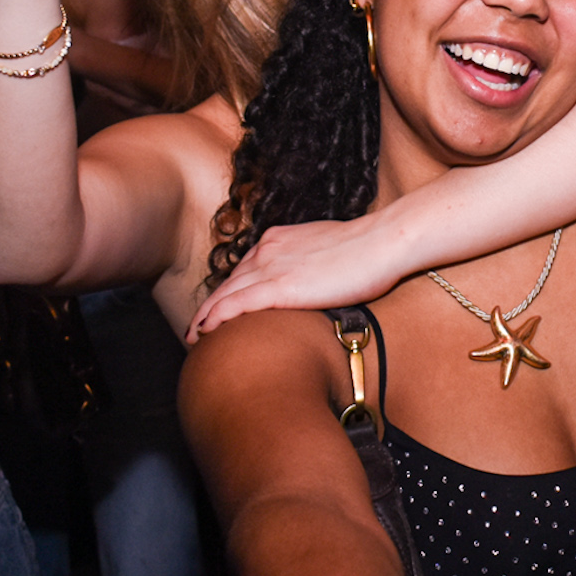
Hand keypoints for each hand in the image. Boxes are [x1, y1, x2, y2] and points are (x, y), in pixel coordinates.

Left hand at [192, 214, 409, 337]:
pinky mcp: (279, 286)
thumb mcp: (329, 252)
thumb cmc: (368, 250)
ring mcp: (271, 265)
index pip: (244, 269)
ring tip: (194, 336)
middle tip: (196, 328)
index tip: (219, 309)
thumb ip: (311, 265)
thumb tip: (313, 283)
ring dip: (206, 316)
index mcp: (279, 239)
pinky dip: (217, 318)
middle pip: (229, 282)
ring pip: (225, 294)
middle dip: (211, 306)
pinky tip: (206, 331)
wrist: (381, 243)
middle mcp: (268, 249)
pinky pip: (236, 304)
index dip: (228, 291)